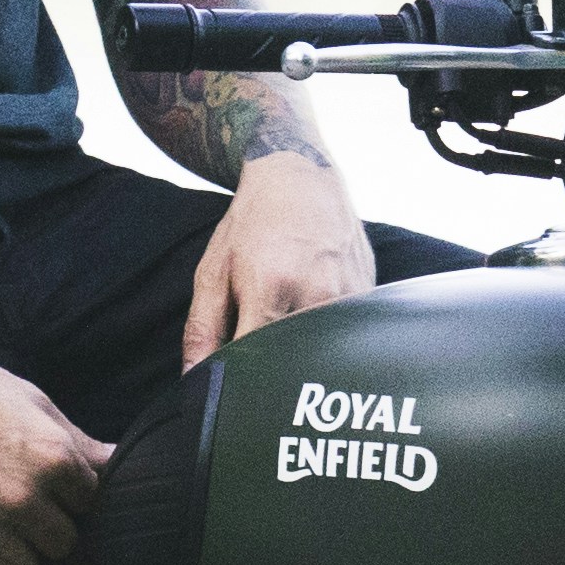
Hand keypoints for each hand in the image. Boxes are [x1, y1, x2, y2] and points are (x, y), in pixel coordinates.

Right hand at [0, 337, 111, 564]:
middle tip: (33, 505)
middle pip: (63, 544)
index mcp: (52, 456)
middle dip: (53, 526)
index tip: (57, 482)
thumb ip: (81, 443)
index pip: (91, 502)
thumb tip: (121, 461)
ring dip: (20, 551)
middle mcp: (22, 493)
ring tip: (8, 525)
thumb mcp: (38, 404)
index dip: (75, 492)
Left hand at [183, 151, 374, 369]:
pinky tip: (312, 318)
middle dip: (274, 375)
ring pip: (324, 355)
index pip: (256, 364)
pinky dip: (326, 341)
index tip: (233, 388)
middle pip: (294, 364)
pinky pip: (347, 337)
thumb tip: (195, 382)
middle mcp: (317, 293)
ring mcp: (349, 294)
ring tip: (287, 334)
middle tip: (260, 363)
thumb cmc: (252, 224)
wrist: (300, 176)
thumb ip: (202, 330)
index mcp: (272, 287)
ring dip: (302, 358)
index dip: (242, 383)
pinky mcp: (369, 294)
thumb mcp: (214, 271)